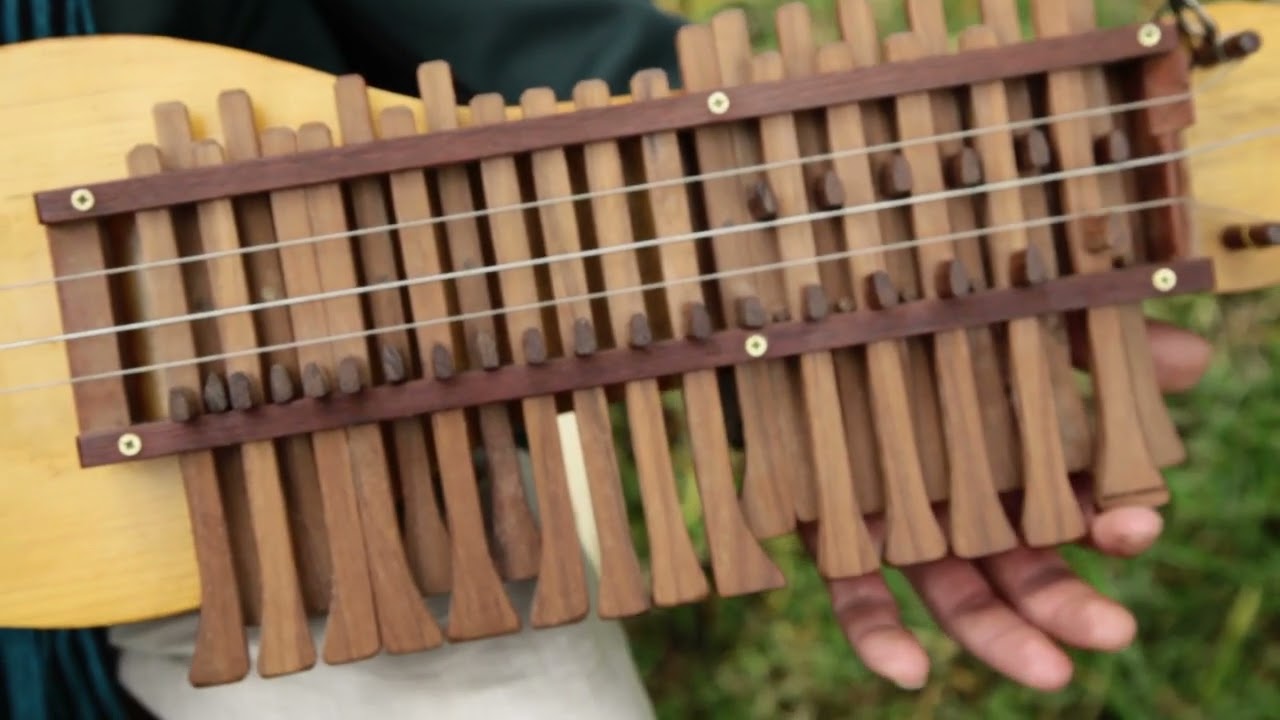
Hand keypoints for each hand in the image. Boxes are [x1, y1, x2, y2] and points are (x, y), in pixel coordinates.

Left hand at [807, 319, 1211, 690]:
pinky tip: (909, 671)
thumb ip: (1086, 335)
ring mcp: (899, 521)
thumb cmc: (905, 309)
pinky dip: (880, 636)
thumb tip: (1194, 361)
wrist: (790, 312)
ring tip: (1048, 672)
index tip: (1138, 525)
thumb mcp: (1003, 312)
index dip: (1112, 522)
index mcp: (1010, 455)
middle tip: (1112, 629)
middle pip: (1024, 566)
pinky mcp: (830, 531)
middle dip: (1069, 603)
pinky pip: (856, 595)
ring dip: (1000, 636)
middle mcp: (960, 499)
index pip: (1077, 505)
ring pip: (955, 592)